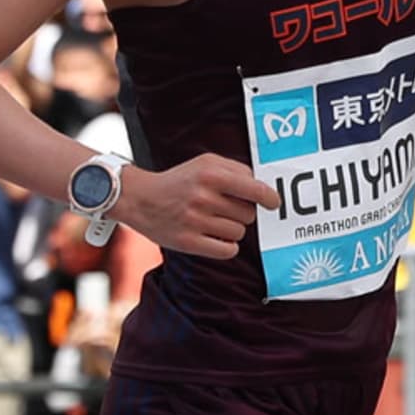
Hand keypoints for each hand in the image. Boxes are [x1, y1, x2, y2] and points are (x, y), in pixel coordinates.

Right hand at [119, 154, 276, 258]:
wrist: (141, 199)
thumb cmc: (181, 180)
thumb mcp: (205, 163)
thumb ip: (236, 170)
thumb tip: (264, 189)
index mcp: (210, 175)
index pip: (254, 189)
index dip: (270, 198)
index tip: (274, 203)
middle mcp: (203, 198)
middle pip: (248, 214)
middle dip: (242, 212)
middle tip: (224, 208)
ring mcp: (195, 221)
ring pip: (239, 233)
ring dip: (232, 229)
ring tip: (214, 220)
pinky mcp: (189, 243)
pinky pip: (228, 251)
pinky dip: (227, 246)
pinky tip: (216, 237)